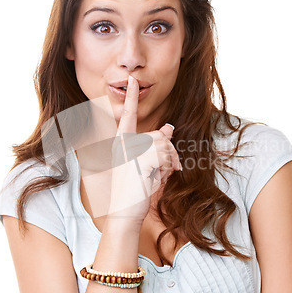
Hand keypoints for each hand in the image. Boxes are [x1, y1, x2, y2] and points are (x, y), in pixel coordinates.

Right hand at [107, 75, 181, 223]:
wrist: (125, 212)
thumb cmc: (135, 190)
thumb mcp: (147, 165)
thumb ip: (156, 145)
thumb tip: (169, 126)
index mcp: (122, 143)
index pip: (127, 115)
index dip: (131, 98)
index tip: (132, 80)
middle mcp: (124, 144)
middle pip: (160, 135)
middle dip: (169, 153)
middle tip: (164, 171)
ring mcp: (131, 150)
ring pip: (165, 145)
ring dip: (169, 164)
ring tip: (158, 177)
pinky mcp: (142, 158)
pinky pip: (166, 155)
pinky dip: (168, 168)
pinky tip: (157, 180)